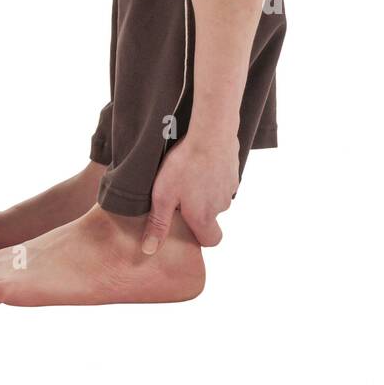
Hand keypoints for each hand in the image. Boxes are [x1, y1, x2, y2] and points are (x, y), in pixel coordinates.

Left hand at [142, 131, 238, 252]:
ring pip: (217, 196)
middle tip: (182, 193)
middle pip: (213, 217)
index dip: (199, 236)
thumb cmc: (185, 165)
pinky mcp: (234, 170)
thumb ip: (158, 224)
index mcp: (204, 217)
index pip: (211, 241)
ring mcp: (230, 188)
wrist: (211, 133)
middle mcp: (221, 206)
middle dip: (200, 210)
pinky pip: (222, 179)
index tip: (185, 221)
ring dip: (205, 190)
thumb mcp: (163, 195)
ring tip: (189, 172)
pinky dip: (213, 174)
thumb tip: (149, 250)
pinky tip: (200, 161)